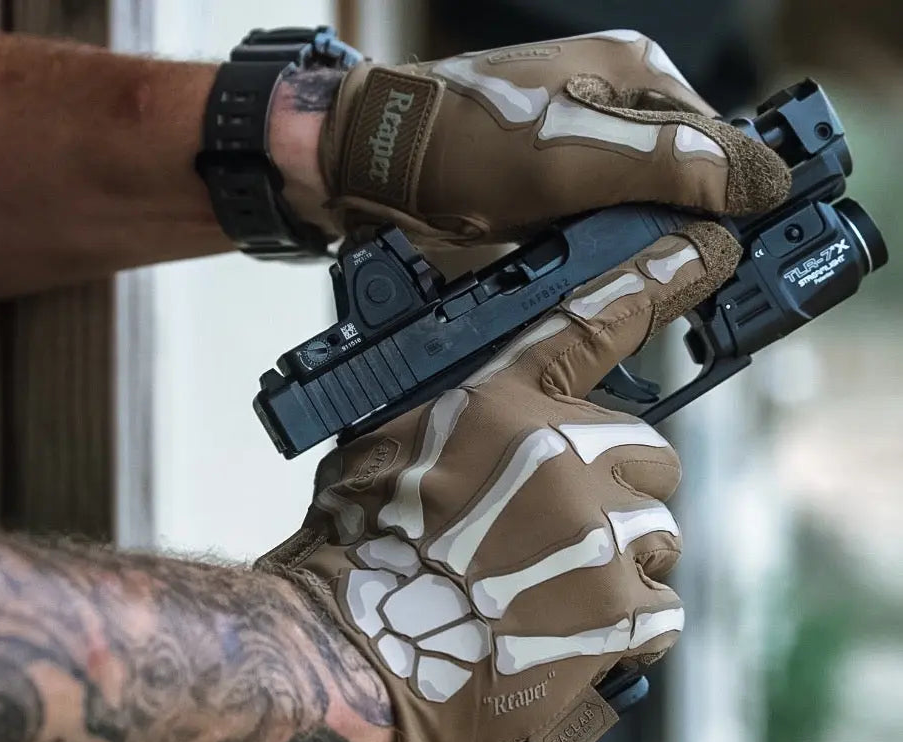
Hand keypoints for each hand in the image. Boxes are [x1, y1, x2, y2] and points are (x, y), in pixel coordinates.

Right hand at [256, 216, 741, 741]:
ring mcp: (598, 535)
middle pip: (653, 454)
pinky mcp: (616, 613)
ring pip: (659, 533)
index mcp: (503, 407)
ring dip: (622, 559)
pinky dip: (628, 622)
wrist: (352, 652)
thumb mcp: (387, 448)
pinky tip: (576, 630)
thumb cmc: (357, 551)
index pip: (589, 324)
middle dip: (623, 488)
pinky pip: (660, 607)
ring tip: (558, 588)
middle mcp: (562, 457)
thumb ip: (455, 420)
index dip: (653, 280)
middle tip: (573, 526)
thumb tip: (492, 421)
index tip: (705, 249)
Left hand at [317, 30, 788, 245]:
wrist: (369, 163)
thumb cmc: (458, 145)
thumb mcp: (572, 158)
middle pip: (685, 172)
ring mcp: (581, 138)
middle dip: (688, 226)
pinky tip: (598, 267)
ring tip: (636, 277)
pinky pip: (603, 213)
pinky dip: (607, 244)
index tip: (737, 254)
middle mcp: (615, 101)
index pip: (720, 142)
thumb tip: (760, 180)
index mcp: (636, 75)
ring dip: (646, 241)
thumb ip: (668, 167)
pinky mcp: (552, 175)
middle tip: (683, 277)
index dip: (734, 202)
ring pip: (644, 198)